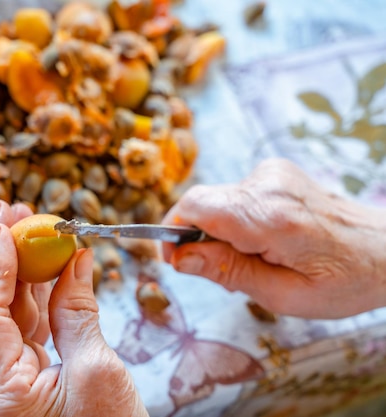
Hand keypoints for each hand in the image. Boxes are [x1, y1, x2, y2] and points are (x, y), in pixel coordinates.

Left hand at [0, 198, 147, 416]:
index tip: (5, 222)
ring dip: (17, 268)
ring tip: (29, 225)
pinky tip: (49, 266)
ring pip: (3, 314)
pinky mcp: (21, 382)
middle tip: (6, 208)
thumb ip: (78, 314)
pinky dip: (36, 295)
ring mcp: (3, 383)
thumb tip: (76, 261)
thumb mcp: (98, 374)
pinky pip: (23, 330)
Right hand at [162, 158, 385, 318]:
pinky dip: (233, 220)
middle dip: (198, 239)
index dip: (173, 232)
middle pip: (202, 203)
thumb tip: (179, 258)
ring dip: (217, 231)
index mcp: (271, 218)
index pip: (195, 207)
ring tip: (251, 259)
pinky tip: (260, 241)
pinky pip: (233, 195)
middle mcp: (269, 185)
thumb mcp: (282, 296)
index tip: (176, 262)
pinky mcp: (275, 171)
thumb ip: (226, 272)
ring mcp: (273, 173)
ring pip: (216, 200)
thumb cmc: (342, 280)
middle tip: (223, 272)